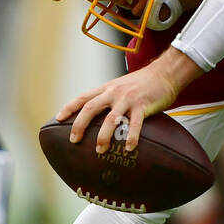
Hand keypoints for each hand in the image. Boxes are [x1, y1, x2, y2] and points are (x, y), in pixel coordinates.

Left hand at [56, 47, 200, 152]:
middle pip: (90, 108)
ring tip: (100, 150)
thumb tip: (99, 116)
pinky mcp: (143, 106)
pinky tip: (129, 148)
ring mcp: (128, 99)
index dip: (69, 108)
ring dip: (103, 136)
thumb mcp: (121, 86)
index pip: (83, 97)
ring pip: (110, 119)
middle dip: (80, 125)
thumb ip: (110, 98)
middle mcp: (114, 93)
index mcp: (107, 88)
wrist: (165, 73)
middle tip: (74, 141)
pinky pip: (135, 124)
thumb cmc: (144, 83)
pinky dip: (131, 137)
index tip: (58, 119)